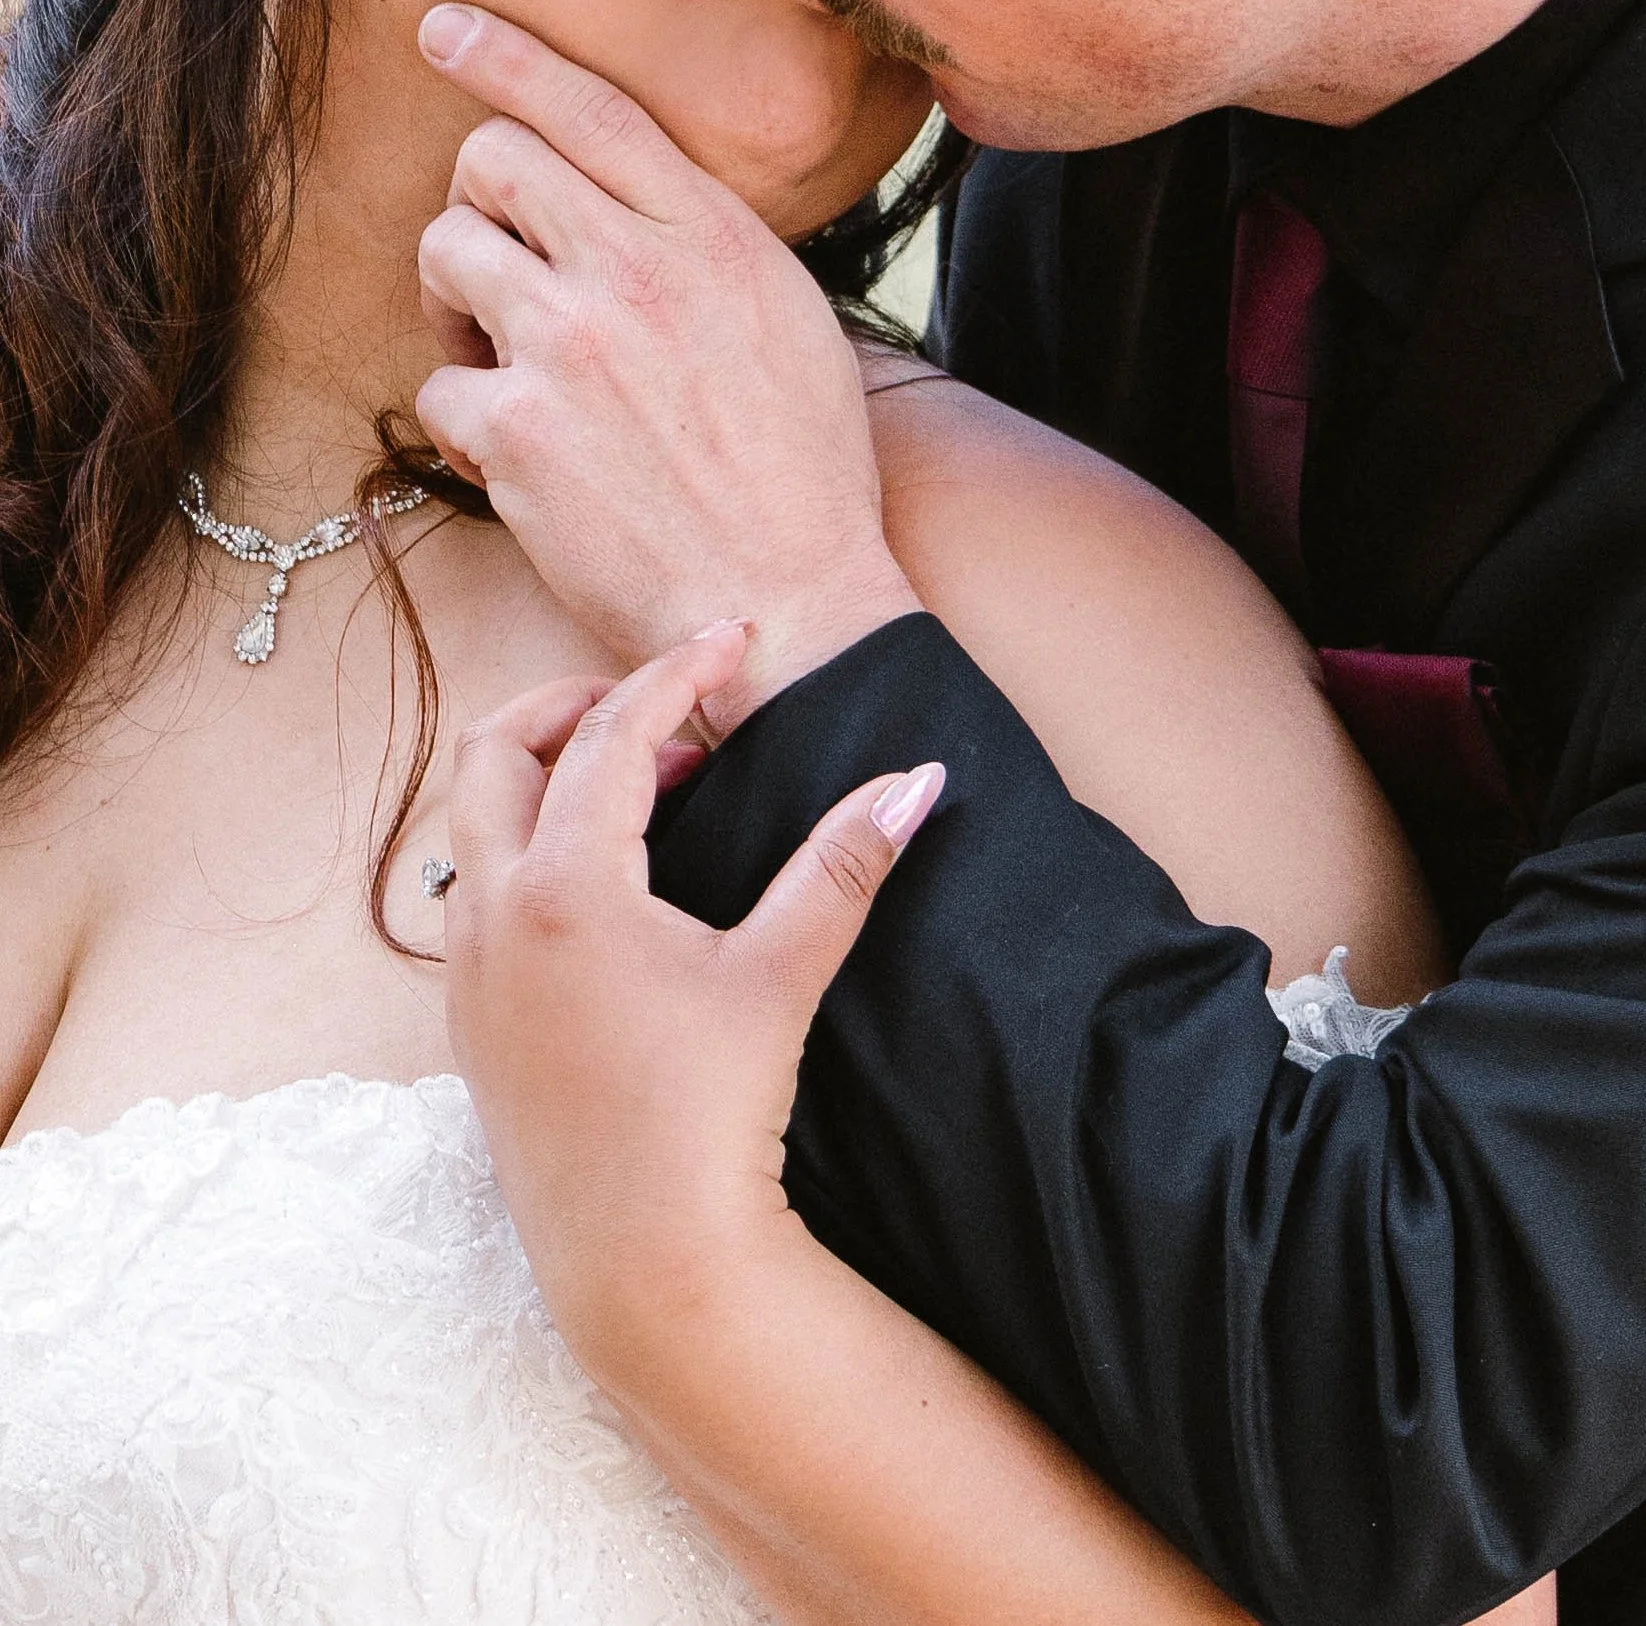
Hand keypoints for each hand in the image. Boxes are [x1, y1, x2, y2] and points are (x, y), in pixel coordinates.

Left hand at [413, 4, 920, 728]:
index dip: (505, 54)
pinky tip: (519, 457)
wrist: (787, 603)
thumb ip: (705, 244)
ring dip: (458, 306)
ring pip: (447, 253)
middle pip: (490, 162)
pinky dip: (468, 421)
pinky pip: (438, 387)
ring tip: (506, 363)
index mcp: (712, 236)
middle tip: (495, 267)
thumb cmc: (800, 473)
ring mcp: (569, 347)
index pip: (590, 108)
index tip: (445, 28)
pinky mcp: (518, 432)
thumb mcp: (789, 319)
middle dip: (478, 202)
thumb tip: (628, 200)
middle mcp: (635, 272)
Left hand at [444, 623, 944, 1383]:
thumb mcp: (785, 973)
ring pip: (475, 823)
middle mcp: (494, 916)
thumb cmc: (714, 1118)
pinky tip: (612, 888)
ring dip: (547, 779)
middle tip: (660, 705)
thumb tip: (920, 776)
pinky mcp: (471, 1024)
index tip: (726, 639)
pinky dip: (529, 850)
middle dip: (573, 705)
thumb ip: (845, 861)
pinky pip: (476, 894)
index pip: (611, 733)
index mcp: (565, 887)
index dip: (675, 672)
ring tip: (647, 793)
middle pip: (499, 750)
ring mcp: (469, 973)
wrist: (646, 1262)